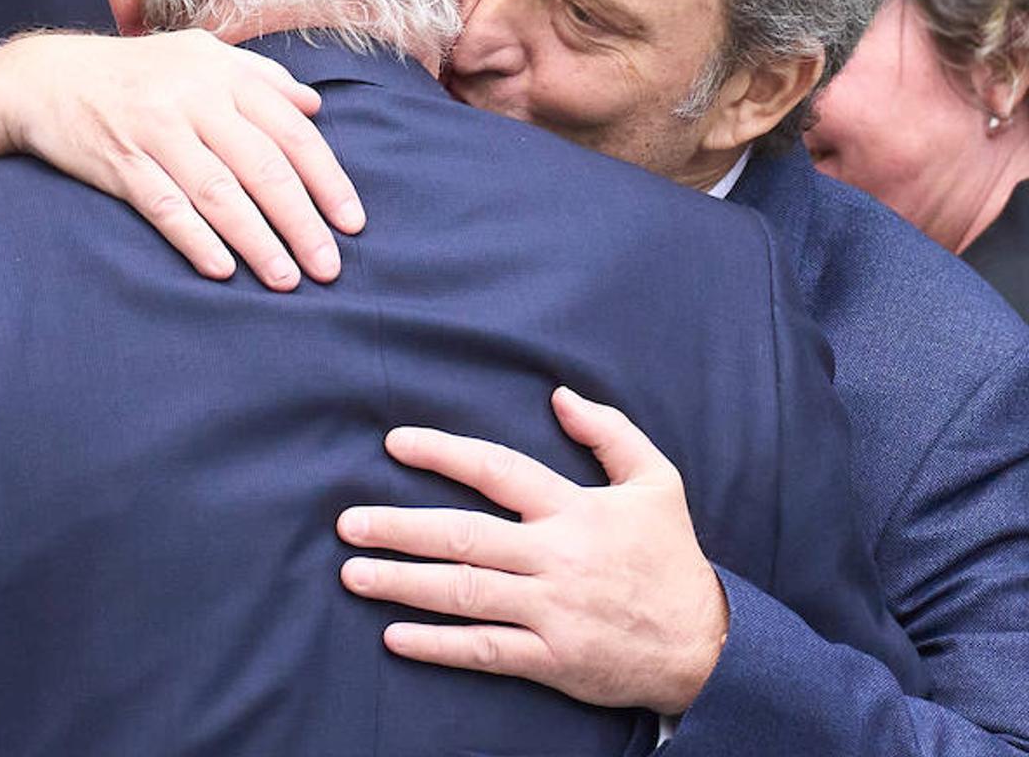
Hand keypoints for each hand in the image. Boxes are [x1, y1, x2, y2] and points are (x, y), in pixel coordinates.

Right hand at [0, 30, 363, 289]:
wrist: (45, 75)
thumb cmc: (138, 72)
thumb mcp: (202, 55)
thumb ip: (262, 78)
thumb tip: (315, 107)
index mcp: (224, 75)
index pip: (292, 131)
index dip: (327, 179)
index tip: (352, 222)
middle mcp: (194, 99)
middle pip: (262, 167)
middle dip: (301, 221)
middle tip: (328, 266)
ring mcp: (155, 130)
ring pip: (218, 192)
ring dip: (257, 241)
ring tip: (286, 279)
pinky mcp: (119, 162)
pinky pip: (164, 206)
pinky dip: (196, 239)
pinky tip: (223, 270)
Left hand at [337, 387, 727, 714]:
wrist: (706, 645)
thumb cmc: (671, 556)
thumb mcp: (656, 479)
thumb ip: (609, 431)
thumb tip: (559, 394)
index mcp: (573, 509)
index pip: (497, 469)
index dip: (443, 453)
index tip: (395, 443)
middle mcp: (554, 557)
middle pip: (464, 536)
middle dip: (400, 527)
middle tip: (349, 522)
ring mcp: (550, 612)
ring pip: (464, 594)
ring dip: (403, 583)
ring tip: (353, 573)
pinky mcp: (552, 660)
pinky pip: (485, 652)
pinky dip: (437, 646)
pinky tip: (395, 636)